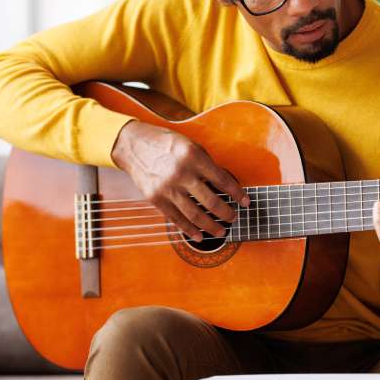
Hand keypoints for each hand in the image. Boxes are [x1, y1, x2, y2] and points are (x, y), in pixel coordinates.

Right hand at [111, 120, 246, 241]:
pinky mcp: (155, 199)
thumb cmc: (166, 143)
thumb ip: (206, 164)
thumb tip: (225, 185)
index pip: (222, 180)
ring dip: (211, 226)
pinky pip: (176, 219)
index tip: (246, 202)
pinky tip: (199, 235)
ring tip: (221, 231)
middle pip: (211, 202)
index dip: (238, 194)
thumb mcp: (190, 145)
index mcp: (194, 156)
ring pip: (195, 215)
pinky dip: (189, 230)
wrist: (133, 144)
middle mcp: (181, 173)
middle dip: (226, 213)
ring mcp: (167, 188)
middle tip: (234, 218)